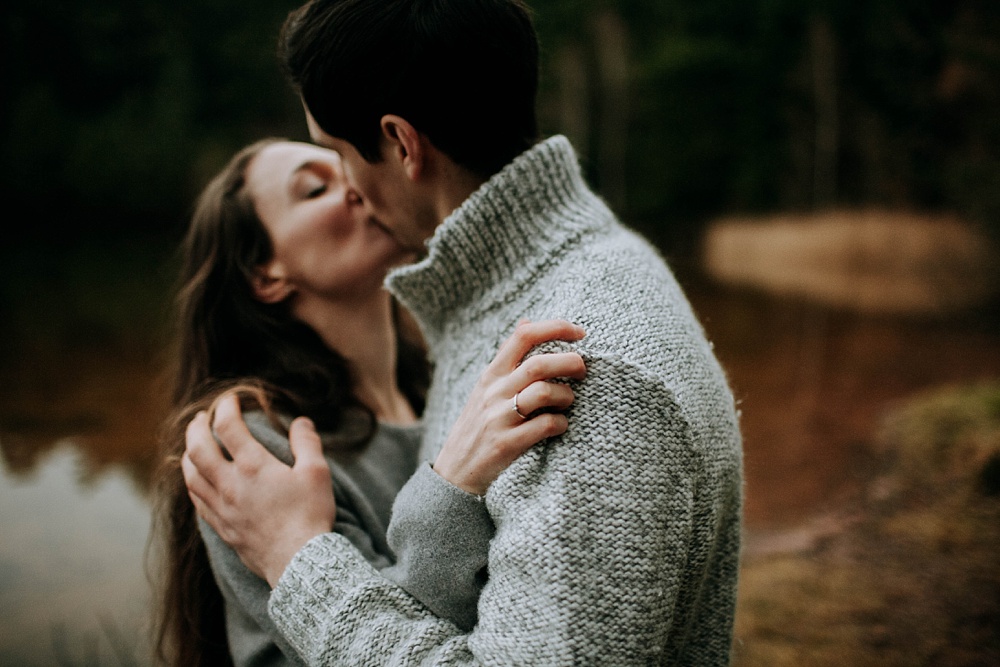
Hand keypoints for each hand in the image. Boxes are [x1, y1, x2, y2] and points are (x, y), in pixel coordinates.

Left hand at [181, 394, 335, 587]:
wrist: (298, 562)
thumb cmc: (310, 515)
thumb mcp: (317, 473)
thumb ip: (307, 443)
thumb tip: (300, 422)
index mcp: (253, 466)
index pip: (228, 427)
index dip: (226, 408)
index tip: (230, 400)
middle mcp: (230, 484)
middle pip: (198, 448)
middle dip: (196, 428)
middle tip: (200, 417)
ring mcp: (222, 507)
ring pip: (191, 475)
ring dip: (188, 454)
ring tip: (192, 445)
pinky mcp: (222, 527)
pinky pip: (197, 500)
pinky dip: (192, 483)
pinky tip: (197, 481)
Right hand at [433, 319, 586, 495]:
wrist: (454, 472)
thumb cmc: (478, 426)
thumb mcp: (485, 388)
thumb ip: (507, 359)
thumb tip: (527, 321)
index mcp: (491, 374)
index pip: (523, 336)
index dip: (556, 327)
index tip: (580, 332)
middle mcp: (493, 392)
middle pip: (539, 363)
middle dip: (571, 362)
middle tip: (582, 370)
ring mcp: (499, 417)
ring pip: (544, 392)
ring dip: (566, 395)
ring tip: (567, 402)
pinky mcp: (507, 443)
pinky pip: (546, 425)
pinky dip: (561, 423)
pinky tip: (560, 426)